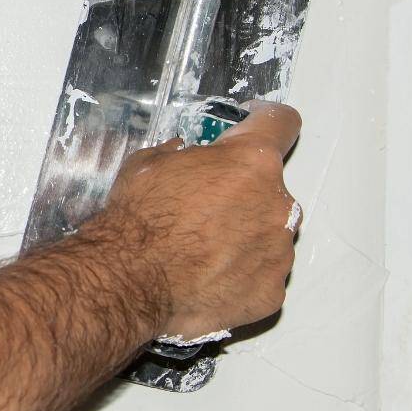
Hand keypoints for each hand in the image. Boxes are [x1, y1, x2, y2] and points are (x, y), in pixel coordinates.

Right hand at [83, 100, 300, 339]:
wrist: (131, 280)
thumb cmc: (139, 221)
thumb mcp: (147, 165)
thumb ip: (178, 155)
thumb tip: (180, 155)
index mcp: (251, 162)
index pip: (280, 123)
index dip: (266, 119)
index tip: (257, 122)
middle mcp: (276, 203)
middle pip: (270, 187)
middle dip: (242, 192)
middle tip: (203, 206)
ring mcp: (278, 251)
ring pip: (268, 233)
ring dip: (243, 234)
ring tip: (200, 248)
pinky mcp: (271, 290)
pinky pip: (262, 274)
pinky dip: (240, 273)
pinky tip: (206, 275)